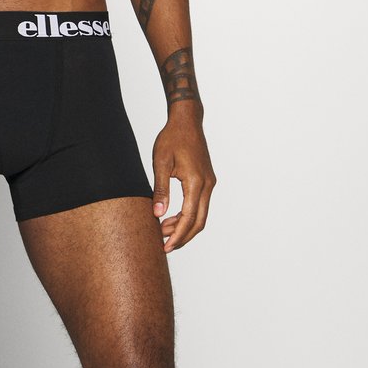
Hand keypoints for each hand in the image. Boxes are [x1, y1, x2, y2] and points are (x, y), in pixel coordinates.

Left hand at [151, 107, 215, 252]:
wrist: (187, 121)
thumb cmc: (172, 138)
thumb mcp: (161, 162)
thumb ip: (160, 190)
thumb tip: (157, 214)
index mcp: (196, 182)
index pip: (189, 218)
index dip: (177, 235)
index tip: (165, 246)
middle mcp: (207, 185)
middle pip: (199, 221)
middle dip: (183, 236)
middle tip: (165, 245)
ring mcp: (209, 183)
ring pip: (201, 215)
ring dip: (185, 226)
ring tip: (164, 231)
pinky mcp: (207, 180)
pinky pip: (200, 205)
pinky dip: (188, 215)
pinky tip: (172, 217)